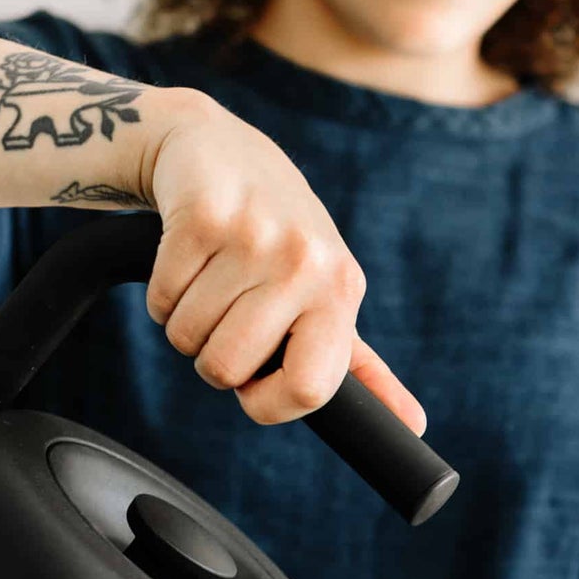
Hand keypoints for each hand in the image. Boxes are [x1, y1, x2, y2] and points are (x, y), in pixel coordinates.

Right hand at [135, 89, 424, 431]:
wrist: (220, 151)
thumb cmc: (279, 240)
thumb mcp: (327, 296)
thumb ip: (361, 367)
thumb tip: (417, 426)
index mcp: (341, 291)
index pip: (309, 389)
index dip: (268, 404)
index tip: (255, 386)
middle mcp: (306, 262)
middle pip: (229, 368)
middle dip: (211, 359)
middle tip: (225, 320)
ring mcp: (254, 235)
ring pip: (187, 336)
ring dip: (183, 322)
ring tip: (207, 283)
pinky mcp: (202, 215)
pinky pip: (161, 298)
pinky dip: (161, 293)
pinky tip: (185, 260)